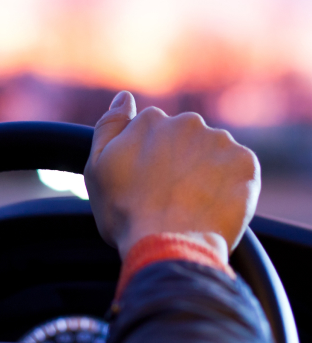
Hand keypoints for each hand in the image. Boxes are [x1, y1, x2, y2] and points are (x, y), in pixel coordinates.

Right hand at [84, 91, 259, 260]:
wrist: (168, 246)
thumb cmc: (125, 214)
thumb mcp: (97, 168)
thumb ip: (109, 126)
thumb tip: (123, 97)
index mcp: (150, 120)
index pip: (153, 131)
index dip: (150, 159)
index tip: (148, 184)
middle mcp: (187, 122)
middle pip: (185, 139)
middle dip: (180, 161)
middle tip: (170, 197)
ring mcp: (219, 141)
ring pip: (213, 153)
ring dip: (206, 172)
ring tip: (193, 205)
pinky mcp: (245, 163)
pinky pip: (239, 170)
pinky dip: (230, 186)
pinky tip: (213, 207)